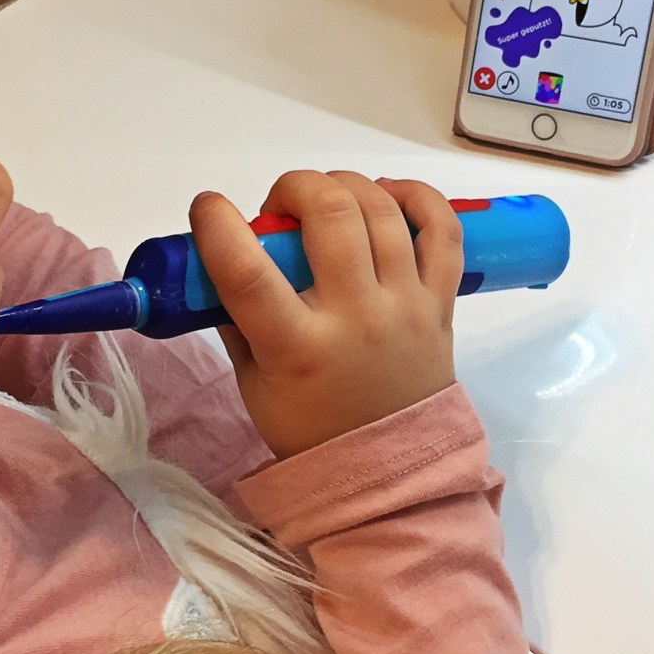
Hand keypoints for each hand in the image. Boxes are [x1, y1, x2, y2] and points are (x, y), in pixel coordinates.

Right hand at [188, 171, 461, 459]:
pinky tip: (388, 194)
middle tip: (281, 207)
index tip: (208, 206)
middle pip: (329, 216)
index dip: (219, 226)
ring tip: (326, 199)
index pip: (248, 273)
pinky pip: (444, 231)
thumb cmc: (309, 427)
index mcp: (297, 349)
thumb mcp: (253, 382)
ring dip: (344, 185)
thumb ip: (236, 319)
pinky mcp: (442, 303)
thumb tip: (222, 257)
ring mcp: (406, 307)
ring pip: (382, 211)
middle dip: (295, 187)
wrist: (390, 468)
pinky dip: (418, 197)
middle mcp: (356, 319)